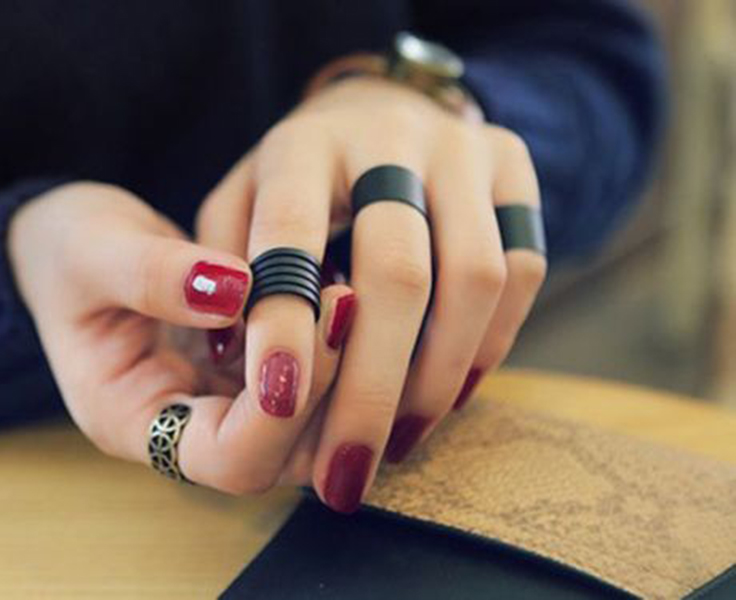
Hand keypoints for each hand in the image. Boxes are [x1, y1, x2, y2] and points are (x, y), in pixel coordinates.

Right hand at [8, 182, 354, 492]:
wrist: (76, 247)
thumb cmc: (69, 253)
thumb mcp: (91, 252)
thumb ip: (153, 276)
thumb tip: (234, 289)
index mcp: (133, 420)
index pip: (227, 457)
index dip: (280, 410)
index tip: (312, 323)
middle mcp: (185, 427)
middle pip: (283, 456)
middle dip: (325, 388)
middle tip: (343, 302)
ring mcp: (221, 404)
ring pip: (309, 430)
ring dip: (340, 372)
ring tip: (346, 294)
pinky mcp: (246, 374)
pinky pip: (307, 384)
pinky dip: (332, 350)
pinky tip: (338, 295)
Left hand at [195, 76, 545, 511]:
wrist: (383, 113)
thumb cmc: (296, 180)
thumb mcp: (238, 206)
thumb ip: (220, 273)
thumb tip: (240, 365)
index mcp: (303, 144)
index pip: (291, 232)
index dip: (286, 322)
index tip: (276, 406)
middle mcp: (389, 134)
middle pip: (398, 270)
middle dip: (373, 387)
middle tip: (346, 473)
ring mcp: (463, 147)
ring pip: (476, 276)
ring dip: (439, 378)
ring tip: (400, 442)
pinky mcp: (515, 168)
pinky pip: (523, 269)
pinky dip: (489, 345)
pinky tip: (448, 391)